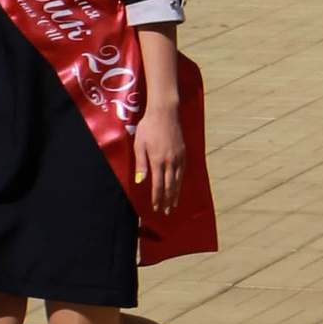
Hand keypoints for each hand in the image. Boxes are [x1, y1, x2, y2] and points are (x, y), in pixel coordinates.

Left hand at [132, 94, 185, 217]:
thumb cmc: (148, 127)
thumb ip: (141, 163)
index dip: (157, 197)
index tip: (156, 207)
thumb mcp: (139, 144)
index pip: (158, 184)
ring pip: (178, 179)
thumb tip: (141, 181)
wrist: (165, 112)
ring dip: (175, 192)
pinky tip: (179, 185)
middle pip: (169, 185)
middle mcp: (170, 161)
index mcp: (157, 160)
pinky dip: (180, 180)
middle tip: (166, 211)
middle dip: (167, 199)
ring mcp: (178, 156)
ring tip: (173, 203)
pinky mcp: (183, 151)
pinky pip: (182, 170)